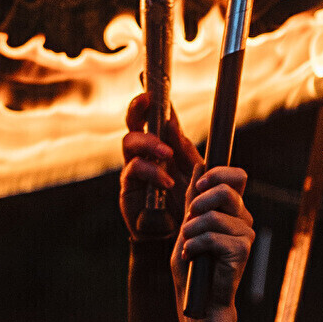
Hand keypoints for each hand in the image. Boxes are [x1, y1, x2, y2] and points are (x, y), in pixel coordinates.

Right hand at [119, 90, 202, 239]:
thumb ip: (186, 150)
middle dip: (138, 108)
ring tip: (166, 152)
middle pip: (133, 122)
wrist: (178, 236)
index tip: (153, 85)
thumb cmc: (186, 202)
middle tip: (147, 100)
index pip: (154, 118)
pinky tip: (166, 180)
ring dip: (149, 142)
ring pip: (129, 141)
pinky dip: (151, 172)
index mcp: (162, 146)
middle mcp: (144, 153)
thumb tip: (173, 124)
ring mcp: (134, 169)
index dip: (152, 101)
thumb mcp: (194, 173)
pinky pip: (134, 170)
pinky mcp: (128, 188)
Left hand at [174, 164, 253, 302]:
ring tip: (186, 244)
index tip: (198, 185)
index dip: (218, 173)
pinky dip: (194, 245)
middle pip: (226, 191)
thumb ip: (193, 199)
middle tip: (188, 219)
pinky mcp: (243, 250)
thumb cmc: (193, 264)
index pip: (237, 176)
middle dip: (199, 202)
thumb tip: (198, 167)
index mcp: (232, 209)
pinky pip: (212, 237)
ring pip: (214, 216)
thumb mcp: (188, 225)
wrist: (199, 298)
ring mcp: (245, 233)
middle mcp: (243, 218)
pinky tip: (191, 256)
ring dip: (191, 229)